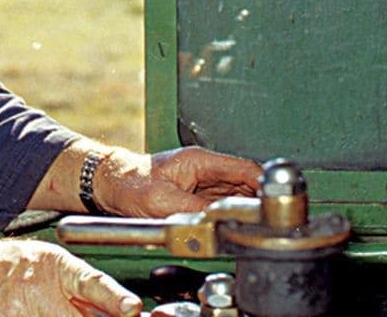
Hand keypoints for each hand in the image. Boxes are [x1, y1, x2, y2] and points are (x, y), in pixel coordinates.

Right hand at [0, 236, 142, 316]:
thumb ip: (77, 291)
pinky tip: (25, 316)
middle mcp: (38, 290)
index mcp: (53, 268)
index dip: (115, 298)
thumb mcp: (38, 265)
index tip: (132, 308)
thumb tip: (120, 313)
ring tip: (37, 311)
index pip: (93, 283)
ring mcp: (20, 314)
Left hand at [94, 146, 260, 217]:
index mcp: (200, 160)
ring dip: (246, 209)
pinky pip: (224, 204)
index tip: (275, 204)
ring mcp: (204, 181)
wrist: (110, 184)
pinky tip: (233, 226)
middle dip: (259, 201)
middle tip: (267, 223)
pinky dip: (231, 215)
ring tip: (253, 227)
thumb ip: (194, 210)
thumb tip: (221, 221)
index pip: (246, 169)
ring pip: (239, 194)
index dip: (265, 186)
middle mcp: (206, 168)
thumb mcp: (161, 201)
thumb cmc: (129, 184)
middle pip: (248, 183)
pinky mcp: (198, 194)